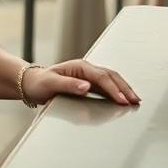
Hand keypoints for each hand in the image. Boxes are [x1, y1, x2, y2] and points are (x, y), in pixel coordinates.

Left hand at [21, 60, 139, 107]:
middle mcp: (86, 70)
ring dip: (123, 89)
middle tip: (135, 100)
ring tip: (135, 100)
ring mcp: (88, 77)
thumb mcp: (51, 84)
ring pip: (111, 80)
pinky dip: (117, 92)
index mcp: (79, 67)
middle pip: (111, 76)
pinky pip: (106, 87)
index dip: (113, 88)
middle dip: (124, 88)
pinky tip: (124, 100)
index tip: (121, 99)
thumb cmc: (40, 83)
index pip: (101, 76)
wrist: (32, 85)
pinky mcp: (89, 85)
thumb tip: (86, 87)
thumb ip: (68, 85)